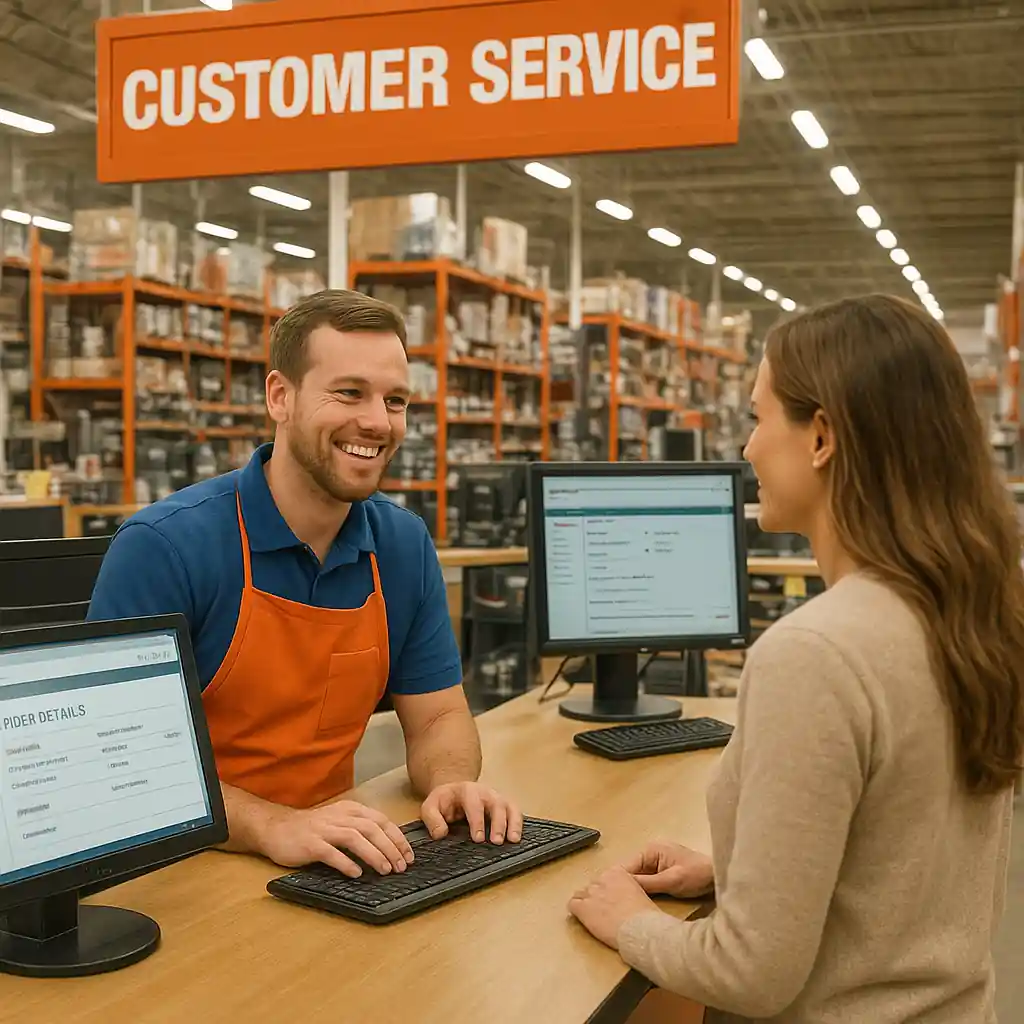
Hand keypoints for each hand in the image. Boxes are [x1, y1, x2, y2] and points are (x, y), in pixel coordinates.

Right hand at [259, 800, 415, 877]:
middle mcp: (339, 817)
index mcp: (350, 810)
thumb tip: (388, 848)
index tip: (408, 855)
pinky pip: (331, 853)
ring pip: (355, 838)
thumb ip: (360, 829)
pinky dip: (346, 863)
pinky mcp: (310, 844)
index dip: (397, 838)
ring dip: (373, 854)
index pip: (381, 821)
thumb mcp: (339, 821)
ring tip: (385, 870)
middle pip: (372, 829)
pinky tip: (356, 874)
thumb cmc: (311, 829)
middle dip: (390, 848)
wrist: (276, 828)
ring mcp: (324, 830)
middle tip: (401, 866)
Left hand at [420, 781, 522, 844]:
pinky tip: (517, 837)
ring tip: (512, 840)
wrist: (454, 790)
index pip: (474, 804)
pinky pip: (515, 811)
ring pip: (509, 807)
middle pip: (496, 804)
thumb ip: (432, 819)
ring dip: (512, 823)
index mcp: (466, 791)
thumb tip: (441, 834)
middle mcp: (484, 792)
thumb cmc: (444, 801)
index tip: (478, 838)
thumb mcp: (430, 807)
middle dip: (497, 823)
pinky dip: (518, 823)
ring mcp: (496, 798)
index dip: (477, 821)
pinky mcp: (504, 805)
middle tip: (497, 841)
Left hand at [568, 865, 659, 949]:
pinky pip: (572, 905)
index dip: (606, 890)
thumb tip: (627, 899)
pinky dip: (576, 911)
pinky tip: (583, 918)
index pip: (603, 877)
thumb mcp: (641, 894)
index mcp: (617, 872)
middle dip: (596, 897)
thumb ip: (629, 890)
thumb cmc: (646, 916)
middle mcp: (601, 879)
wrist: (640, 929)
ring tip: (594, 916)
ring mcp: (590, 893)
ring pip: (580, 895)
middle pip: (592, 886)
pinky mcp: (583, 908)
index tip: (610, 899)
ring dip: (586, 904)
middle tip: (604, 911)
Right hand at [623, 840, 714, 898]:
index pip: (627, 865)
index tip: (608, 896)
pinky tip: (638, 902)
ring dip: (634, 889)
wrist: (718, 877)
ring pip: (638, 877)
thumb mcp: (672, 880)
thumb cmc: (697, 875)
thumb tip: (624, 887)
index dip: (618, 880)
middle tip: (614, 903)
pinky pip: (647, 881)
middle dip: (624, 886)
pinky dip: (643, 890)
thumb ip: (648, 883)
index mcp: (651, 849)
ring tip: (622, 904)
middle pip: (631, 871)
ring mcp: (657, 862)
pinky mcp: (662, 872)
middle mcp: (651, 853)